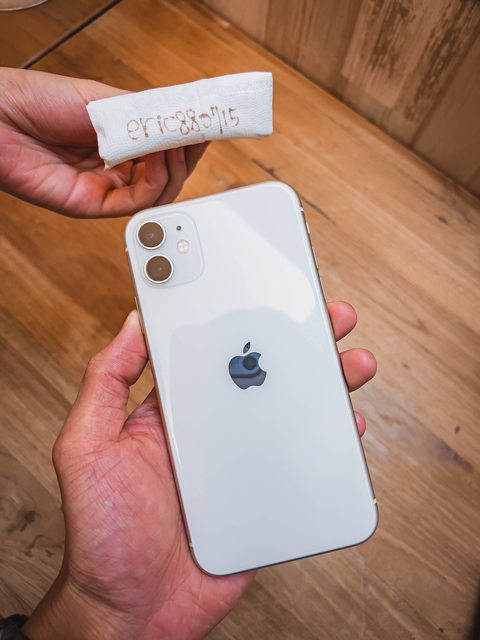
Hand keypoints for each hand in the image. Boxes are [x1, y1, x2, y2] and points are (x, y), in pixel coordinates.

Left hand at [0, 68, 206, 217]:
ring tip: (174, 146)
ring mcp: (106, 186)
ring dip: (174, 170)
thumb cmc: (40, 101)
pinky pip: (136, 203)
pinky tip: (155, 159)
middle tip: (197, 139)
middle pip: (167, 174)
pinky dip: (154, 182)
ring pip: (157, 192)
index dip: (188, 142)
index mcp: (118, 141)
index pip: (165, 149)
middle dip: (186, 157)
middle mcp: (115, 166)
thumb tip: (183, 122)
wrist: (1, 119)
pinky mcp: (94, 204)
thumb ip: (145, 115)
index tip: (207, 129)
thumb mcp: (104, 100)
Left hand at [24, 302, 375, 639]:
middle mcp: (211, 429)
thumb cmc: (103, 533)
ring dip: (323, 382)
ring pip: (289, 410)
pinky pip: (303, 459)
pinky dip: (328, 439)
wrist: (134, 610)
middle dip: (297, 341)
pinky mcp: (265, 495)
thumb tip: (132, 323)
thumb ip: (106, 383)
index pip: (210, 351)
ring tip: (349, 361)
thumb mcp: (86, 446)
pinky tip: (344, 423)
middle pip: (261, 373)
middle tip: (325, 314)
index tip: (260, 285)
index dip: (238, 316)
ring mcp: (241, 461)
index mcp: (173, 411)